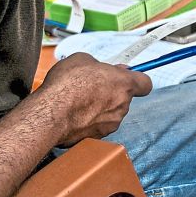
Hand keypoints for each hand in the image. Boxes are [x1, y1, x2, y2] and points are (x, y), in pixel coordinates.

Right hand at [36, 53, 151, 145]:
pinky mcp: (97, 137)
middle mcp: (122, 106)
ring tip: (77, 102)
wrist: (50, 113)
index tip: (126, 77)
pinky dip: (87, 121)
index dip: (136, 79)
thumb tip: (100, 69)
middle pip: (123, 98)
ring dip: (98, 108)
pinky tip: (72, 115)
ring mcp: (111, 124)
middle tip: (91, 87)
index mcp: (124, 84)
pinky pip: (96, 126)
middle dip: (110, 93)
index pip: (145, 83)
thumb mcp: (82, 59)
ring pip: (109, 113)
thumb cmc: (66, 85)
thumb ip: (98, 65)